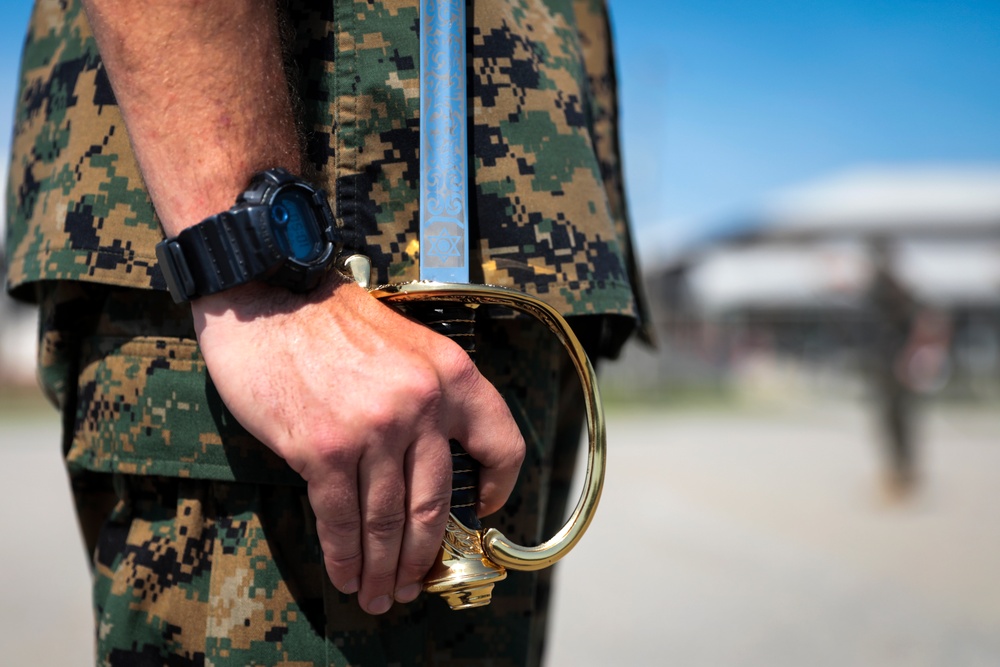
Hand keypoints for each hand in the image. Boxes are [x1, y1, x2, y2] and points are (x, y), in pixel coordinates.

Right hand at [191, 275, 524, 614]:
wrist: (266, 296)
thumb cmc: (330, 321)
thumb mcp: (406, 344)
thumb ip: (427, 398)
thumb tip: (428, 468)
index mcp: (451, 374)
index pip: (501, 445)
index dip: (500, 488)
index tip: (481, 512)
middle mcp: (421, 404)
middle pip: (435, 503)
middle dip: (423, 556)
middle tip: (412, 584)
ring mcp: (374, 429)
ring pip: (388, 520)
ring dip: (384, 567)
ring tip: (379, 594)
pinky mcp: (324, 448)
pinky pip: (342, 519)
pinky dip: (344, 555)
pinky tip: (345, 574)